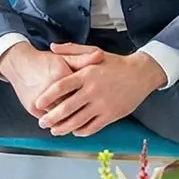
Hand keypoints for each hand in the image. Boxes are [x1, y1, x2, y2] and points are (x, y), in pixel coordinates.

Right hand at [0, 42, 96, 118]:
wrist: (18, 64)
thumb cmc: (44, 61)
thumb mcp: (64, 58)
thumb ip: (83, 59)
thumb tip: (101, 56)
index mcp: (61, 74)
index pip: (82, 90)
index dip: (90, 97)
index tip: (97, 102)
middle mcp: (50, 88)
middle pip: (72, 106)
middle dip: (82, 112)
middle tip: (91, 114)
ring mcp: (40, 100)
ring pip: (60, 116)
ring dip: (69, 120)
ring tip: (79, 121)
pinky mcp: (32, 107)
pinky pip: (49, 119)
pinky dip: (57, 122)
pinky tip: (65, 122)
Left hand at [33, 43, 167, 136]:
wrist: (141, 74)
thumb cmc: (115, 63)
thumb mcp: (94, 52)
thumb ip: (71, 50)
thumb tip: (52, 48)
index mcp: (86, 74)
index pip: (61, 87)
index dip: (47, 97)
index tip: (37, 103)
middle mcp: (93, 90)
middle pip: (66, 108)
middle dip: (51, 118)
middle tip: (42, 122)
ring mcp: (102, 104)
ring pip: (78, 121)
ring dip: (63, 128)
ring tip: (55, 130)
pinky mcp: (111, 115)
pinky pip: (92, 127)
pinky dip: (81, 131)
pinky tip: (75, 131)